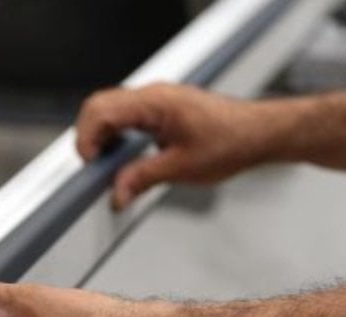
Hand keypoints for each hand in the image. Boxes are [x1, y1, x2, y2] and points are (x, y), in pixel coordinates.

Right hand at [75, 84, 280, 208]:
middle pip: (98, 107)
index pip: (100, 111)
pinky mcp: (160, 109)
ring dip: (103, 138)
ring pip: (109, 111)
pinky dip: (117, 136)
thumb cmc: (233, 141)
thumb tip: (118, 192)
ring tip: (110, 167)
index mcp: (155, 102)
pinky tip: (124, 158)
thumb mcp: (182, 168)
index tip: (91, 166)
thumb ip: (142, 178)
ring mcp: (156, 100)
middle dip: (89, 138)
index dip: (86, 140)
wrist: (259, 134)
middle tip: (96, 169)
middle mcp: (152, 95)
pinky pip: (125, 116)